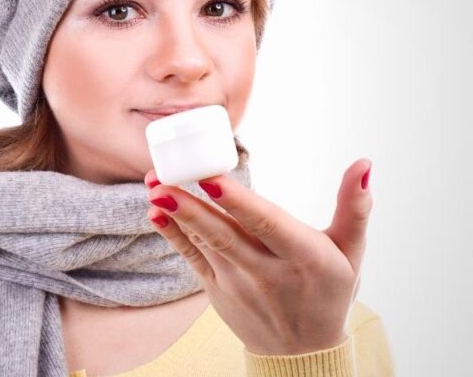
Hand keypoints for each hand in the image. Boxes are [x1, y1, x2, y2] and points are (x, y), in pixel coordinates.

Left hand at [145, 159, 372, 354]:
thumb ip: (355, 207)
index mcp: (305, 258)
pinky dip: (172, 236)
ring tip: (153, 185)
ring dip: (176, 213)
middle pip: (225, 234)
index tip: (211, 180)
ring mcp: (237, 283)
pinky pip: (191, 258)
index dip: (238, 203)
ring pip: (204, 243)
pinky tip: (155, 214)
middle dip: (192, 207)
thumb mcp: (351, 252)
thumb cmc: (329, 291)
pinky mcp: (216, 290)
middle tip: (163, 179)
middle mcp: (267, 272)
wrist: (303, 352)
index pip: (267, 225)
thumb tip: (364, 165)